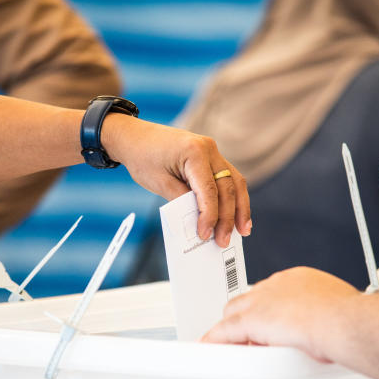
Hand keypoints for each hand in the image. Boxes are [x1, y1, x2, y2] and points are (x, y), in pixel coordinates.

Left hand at [102, 115, 250, 247]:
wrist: (135, 137)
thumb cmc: (143, 158)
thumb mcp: (159, 183)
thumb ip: (181, 201)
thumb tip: (201, 222)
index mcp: (194, 152)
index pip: (209, 190)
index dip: (210, 216)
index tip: (205, 235)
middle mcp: (209, 148)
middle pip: (227, 187)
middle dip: (228, 217)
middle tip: (224, 241)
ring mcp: (212, 151)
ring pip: (235, 182)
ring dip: (240, 208)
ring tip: (243, 231)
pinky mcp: (212, 157)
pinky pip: (228, 178)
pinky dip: (233, 197)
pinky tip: (236, 215)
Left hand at [201, 267, 359, 362]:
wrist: (344, 322)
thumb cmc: (348, 319)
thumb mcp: (336, 311)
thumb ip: (323, 316)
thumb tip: (326, 330)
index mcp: (298, 279)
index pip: (272, 293)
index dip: (269, 310)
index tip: (271, 323)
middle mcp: (277, 285)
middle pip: (249, 299)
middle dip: (247, 318)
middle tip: (250, 337)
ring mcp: (262, 301)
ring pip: (234, 313)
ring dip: (232, 330)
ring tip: (233, 346)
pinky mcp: (250, 320)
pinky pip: (225, 330)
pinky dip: (216, 340)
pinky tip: (211, 347)